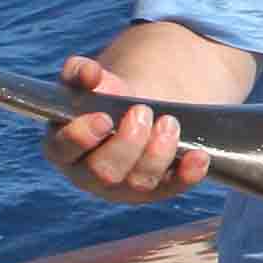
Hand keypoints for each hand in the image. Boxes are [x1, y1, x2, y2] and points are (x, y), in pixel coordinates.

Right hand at [41, 55, 213, 202]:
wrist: (136, 108)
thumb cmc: (104, 96)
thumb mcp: (90, 80)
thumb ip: (81, 72)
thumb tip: (90, 73)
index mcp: (63, 148)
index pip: (63, 150)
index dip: (81, 137)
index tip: (104, 117)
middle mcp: (89, 175)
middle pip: (104, 172)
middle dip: (127, 142)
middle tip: (142, 111)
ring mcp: (123, 187)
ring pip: (139, 183)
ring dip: (157, 153)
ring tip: (169, 122)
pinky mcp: (155, 191)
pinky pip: (172, 188)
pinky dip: (188, 174)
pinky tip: (199, 156)